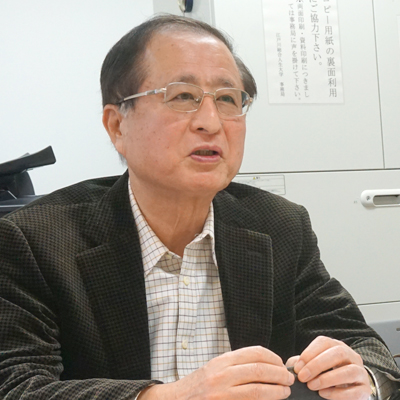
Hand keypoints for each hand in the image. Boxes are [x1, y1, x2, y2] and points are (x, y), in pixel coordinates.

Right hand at [138, 346, 294, 399]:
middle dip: (279, 374)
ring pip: (258, 390)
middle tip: (288, 379)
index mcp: (222, 360)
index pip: (254, 353)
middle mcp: (222, 374)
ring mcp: (223, 392)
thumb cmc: (197, 386)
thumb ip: (235, 365)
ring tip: (285, 391)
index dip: (273, 358)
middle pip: (260, 370)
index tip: (281, 363)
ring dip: (277, 391)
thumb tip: (263, 365)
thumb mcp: (214, 368)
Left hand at [292, 336, 370, 399]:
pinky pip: (355, 391)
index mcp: (337, 346)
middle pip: (337, 353)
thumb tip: (292, 367)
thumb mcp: (315, 366)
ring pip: (348, 371)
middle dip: (317, 364)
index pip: (324, 342)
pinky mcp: (365, 390)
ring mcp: (361, 372)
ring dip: (328, 379)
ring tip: (312, 386)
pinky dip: (338, 393)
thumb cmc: (326, 375)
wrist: (349, 390)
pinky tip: (324, 394)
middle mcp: (351, 356)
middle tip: (303, 377)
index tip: (297, 367)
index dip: (309, 353)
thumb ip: (304, 364)